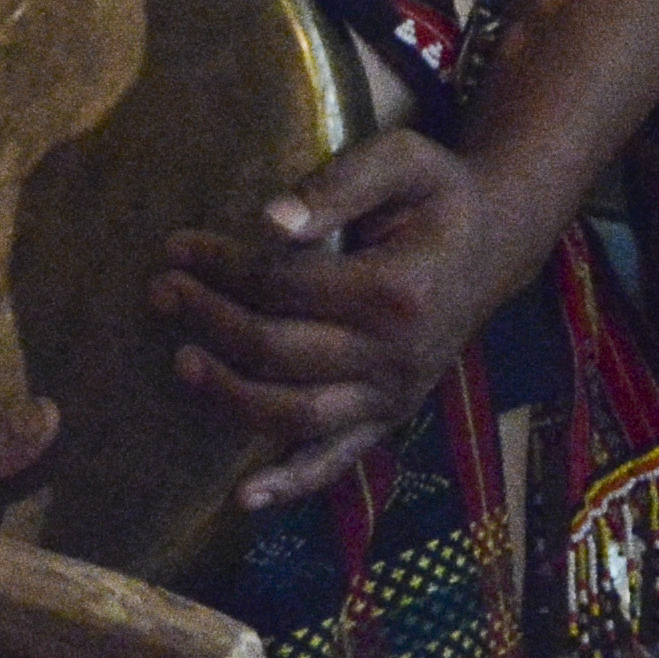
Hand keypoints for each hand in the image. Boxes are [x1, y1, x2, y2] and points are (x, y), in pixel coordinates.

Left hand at [155, 128, 530, 512]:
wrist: (497, 241)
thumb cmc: (440, 195)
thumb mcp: (402, 159)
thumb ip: (338, 185)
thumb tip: (269, 221)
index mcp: (397, 289)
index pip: (285, 286)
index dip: (223, 267)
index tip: (178, 247)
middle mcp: (396, 355)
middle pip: (278, 349)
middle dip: (210, 320)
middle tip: (161, 290)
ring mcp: (393, 395)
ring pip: (296, 414)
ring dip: (228, 394)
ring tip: (179, 360)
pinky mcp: (390, 417)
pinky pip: (337, 460)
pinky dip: (291, 483)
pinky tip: (244, 497)